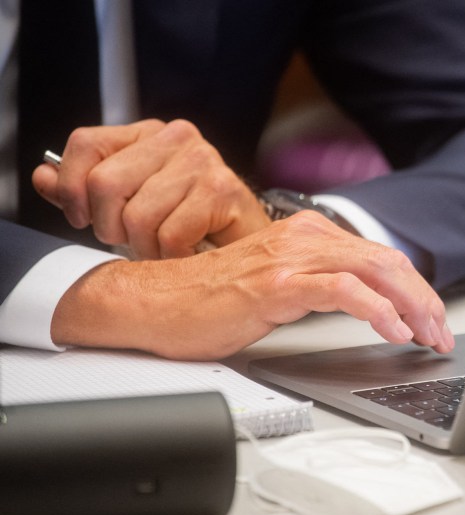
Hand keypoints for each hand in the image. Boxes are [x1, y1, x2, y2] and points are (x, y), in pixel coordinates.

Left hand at [31, 119, 270, 258]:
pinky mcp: (223, 190)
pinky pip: (171, 235)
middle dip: (111, 227)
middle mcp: (176, 138)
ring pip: (138, 216)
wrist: (247, 244)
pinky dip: (173, 256)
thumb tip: (43, 178)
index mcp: (148, 134)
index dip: (72, 187)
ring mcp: (203, 161)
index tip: (82, 217)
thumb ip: (82, 190)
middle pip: (105, 183)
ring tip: (163, 248)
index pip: (86, 143)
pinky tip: (187, 251)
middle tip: (131, 240)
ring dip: (146, 248)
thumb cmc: (189, 224)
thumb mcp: (127, 203)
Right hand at [50, 212, 454, 359]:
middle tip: (441, 334)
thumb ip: (323, 286)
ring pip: (373, 272)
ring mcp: (291, 259)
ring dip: (411, 307)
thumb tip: (371, 309)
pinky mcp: (276, 284)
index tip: (434, 321)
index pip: (382, 258)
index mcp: (311, 237)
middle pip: (388, 262)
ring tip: (427, 336)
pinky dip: (375, 310)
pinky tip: (392, 330)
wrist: (154, 304)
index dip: (417, 290)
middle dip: (424, 301)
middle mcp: (306, 239)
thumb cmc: (212, 300)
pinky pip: (341, 291)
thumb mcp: (282, 287)